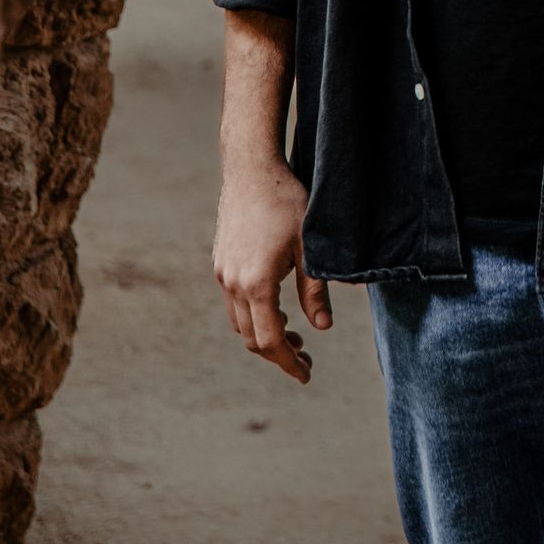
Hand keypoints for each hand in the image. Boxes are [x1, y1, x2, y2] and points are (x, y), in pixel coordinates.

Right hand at [214, 156, 330, 384]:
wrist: (251, 168)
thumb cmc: (286, 201)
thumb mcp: (310, 245)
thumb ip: (315, 289)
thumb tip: (323, 328)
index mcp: (256, 283)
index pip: (269, 341)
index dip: (288, 362)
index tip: (305, 374)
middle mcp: (233, 283)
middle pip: (251, 338)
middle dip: (277, 353)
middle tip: (304, 357)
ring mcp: (223, 273)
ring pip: (239, 322)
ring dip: (263, 334)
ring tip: (292, 334)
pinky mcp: (221, 262)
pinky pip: (234, 302)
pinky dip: (253, 314)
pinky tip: (274, 306)